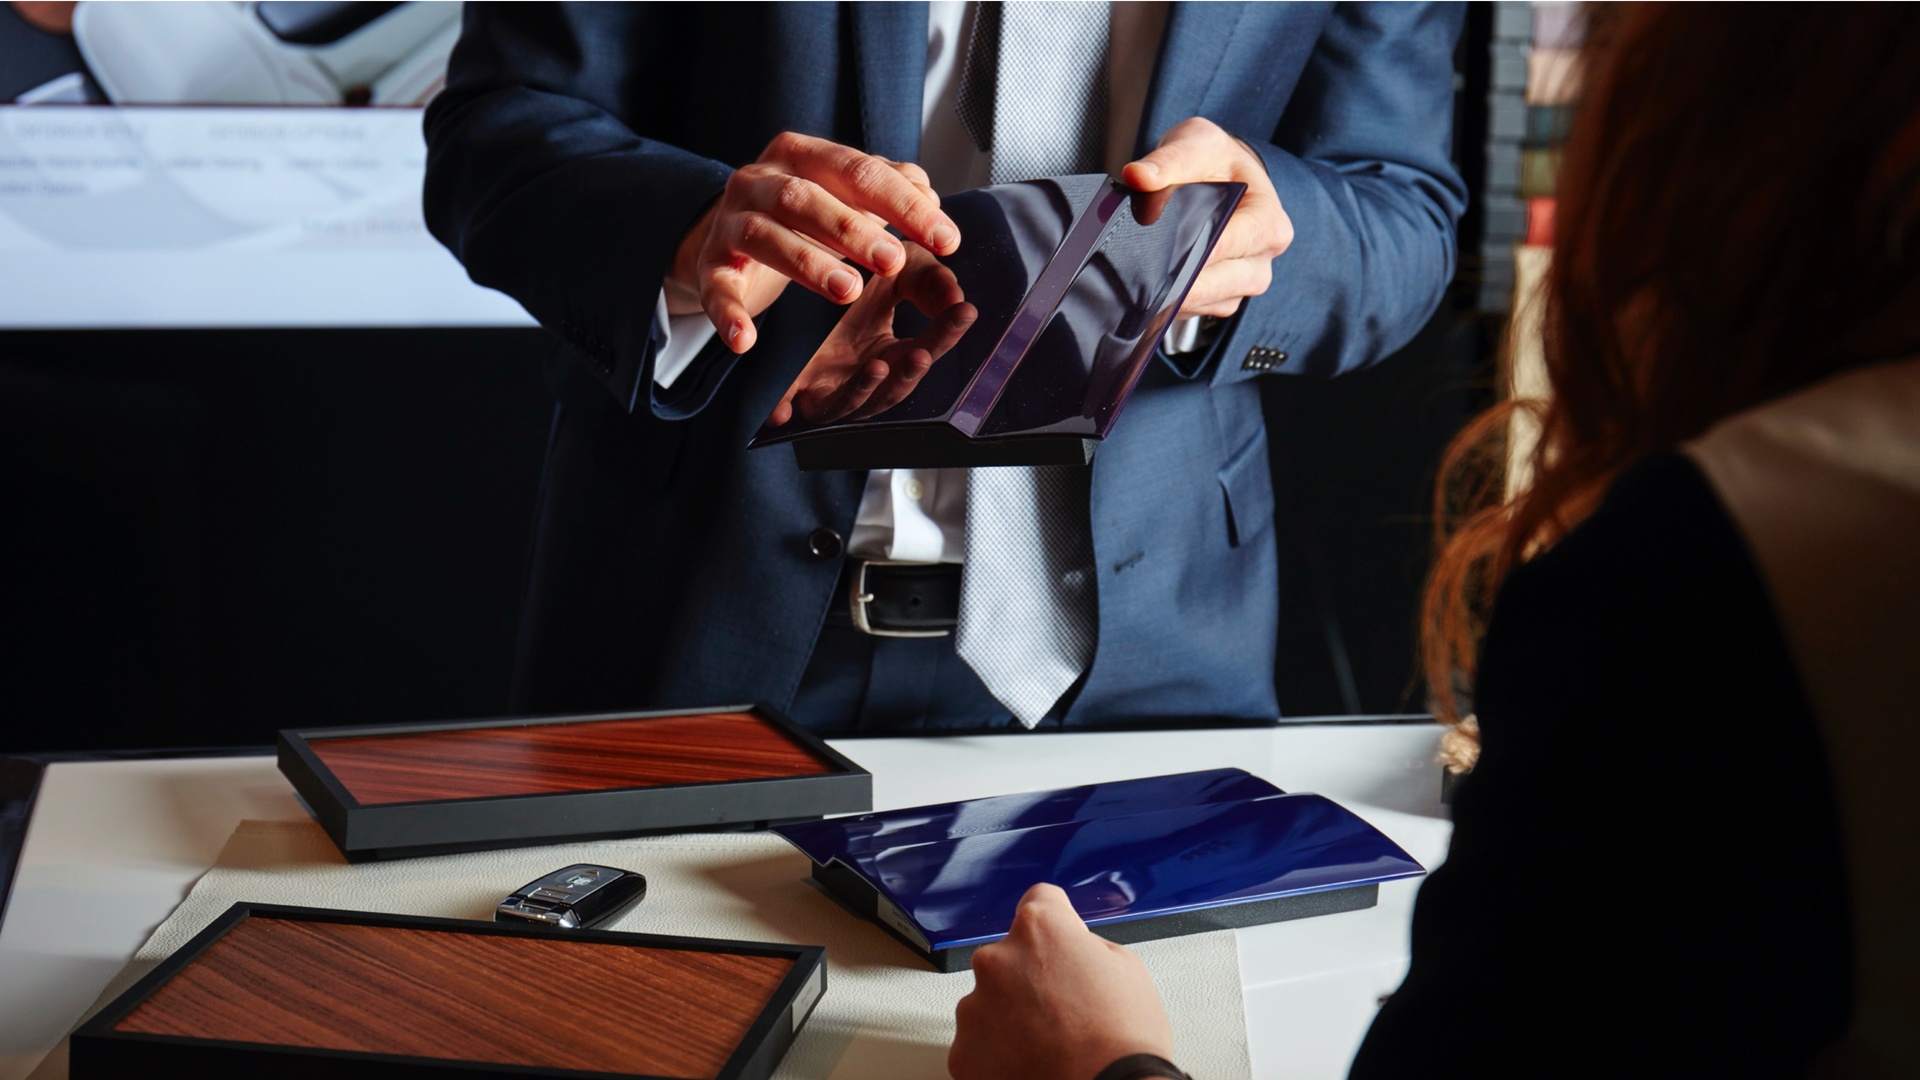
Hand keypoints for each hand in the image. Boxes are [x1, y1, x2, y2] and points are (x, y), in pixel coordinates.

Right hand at [664, 132, 961, 353]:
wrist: (732, 233)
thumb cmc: (803, 213)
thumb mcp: (848, 197)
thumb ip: (892, 195)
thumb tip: (931, 199)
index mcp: (803, 156)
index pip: (858, 170)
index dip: (904, 205)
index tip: (945, 240)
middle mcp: (760, 180)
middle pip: (804, 199)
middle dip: (852, 229)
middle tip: (893, 261)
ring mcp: (729, 222)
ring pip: (764, 237)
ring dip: (806, 263)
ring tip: (847, 290)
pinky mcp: (710, 265)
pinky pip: (716, 289)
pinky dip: (729, 315)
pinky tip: (747, 340)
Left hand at [768, 242, 976, 427]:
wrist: (789, 270)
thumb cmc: (844, 278)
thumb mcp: (893, 271)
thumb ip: (927, 280)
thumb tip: (957, 299)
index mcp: (890, 356)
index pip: (925, 349)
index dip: (945, 334)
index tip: (964, 311)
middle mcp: (862, 378)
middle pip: (892, 387)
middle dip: (909, 374)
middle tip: (924, 354)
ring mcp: (828, 387)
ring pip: (853, 401)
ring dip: (870, 389)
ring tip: (879, 366)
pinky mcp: (791, 389)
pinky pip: (799, 405)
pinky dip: (808, 402)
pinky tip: (814, 396)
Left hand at [949, 884, 1174, 1079]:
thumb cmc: (1124, 1042)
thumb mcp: (1128, 969)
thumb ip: (1088, 947)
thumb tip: (1074, 951)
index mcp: (1039, 928)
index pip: (1040, 900)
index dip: (1059, 922)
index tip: (1061, 939)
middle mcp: (997, 959)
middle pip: (1010, 954)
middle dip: (1031, 974)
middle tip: (1064, 1007)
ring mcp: (975, 1007)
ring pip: (990, 1000)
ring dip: (1012, 1014)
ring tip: (1050, 1042)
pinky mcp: (964, 1052)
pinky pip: (979, 1042)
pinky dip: (998, 1052)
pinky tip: (1031, 1062)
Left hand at [1122, 117, 1292, 318]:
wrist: (1218, 178)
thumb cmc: (1215, 162)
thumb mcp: (1197, 143)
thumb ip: (1170, 159)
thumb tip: (1139, 176)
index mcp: (1269, 221)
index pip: (1236, 242)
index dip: (1202, 250)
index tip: (1169, 257)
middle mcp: (1262, 258)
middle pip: (1226, 282)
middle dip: (1186, 281)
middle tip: (1148, 280)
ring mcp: (1242, 283)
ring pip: (1210, 301)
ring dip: (1178, 297)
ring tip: (1144, 285)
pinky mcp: (1220, 298)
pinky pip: (1197, 311)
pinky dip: (1173, 303)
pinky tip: (1151, 291)